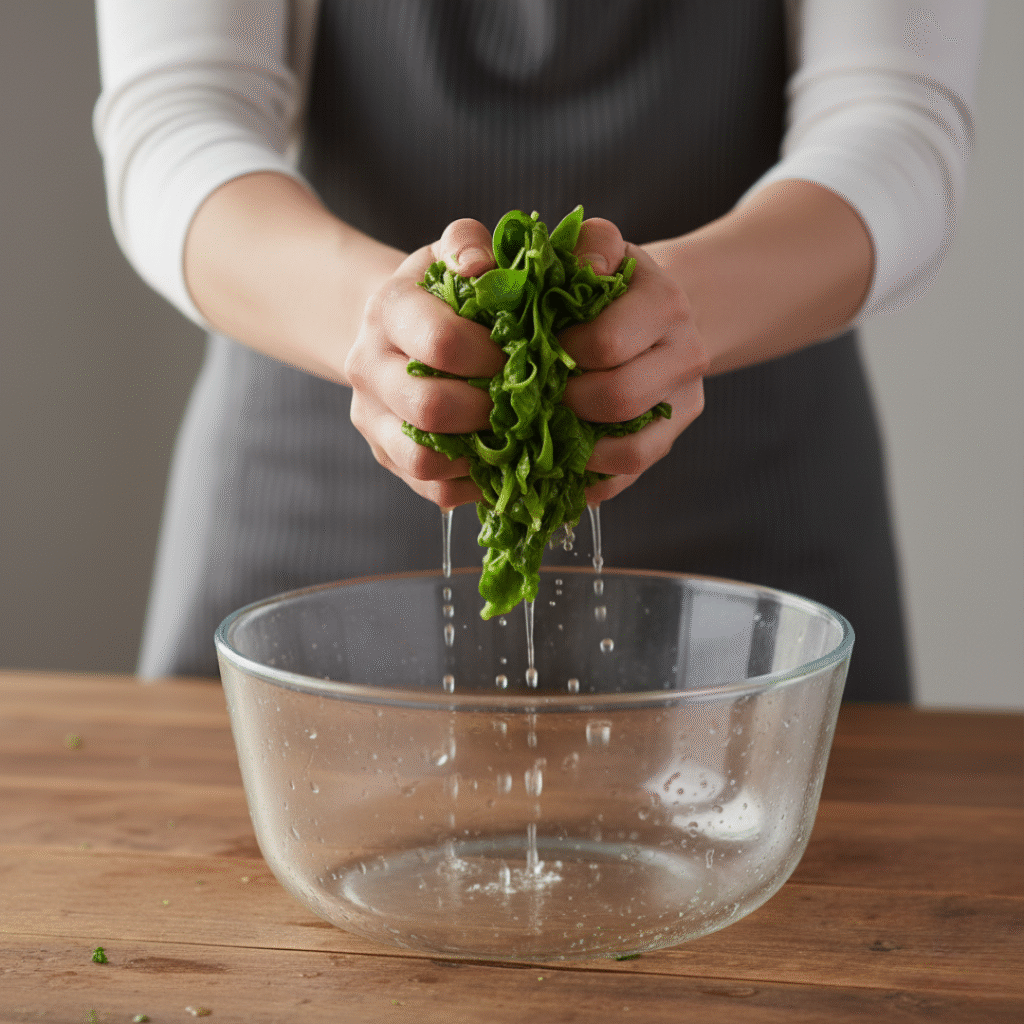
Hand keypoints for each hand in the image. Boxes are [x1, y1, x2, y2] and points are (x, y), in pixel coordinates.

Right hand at [345, 219, 503, 507]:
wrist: (396, 328)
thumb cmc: (443, 291)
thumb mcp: (453, 252)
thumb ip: (468, 244)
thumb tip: (480, 266)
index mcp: (387, 310)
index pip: (440, 342)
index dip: (493, 356)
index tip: (528, 357)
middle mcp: (367, 366)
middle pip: (429, 408)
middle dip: (489, 410)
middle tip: (528, 404)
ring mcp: (372, 419)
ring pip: (423, 460)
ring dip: (480, 454)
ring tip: (517, 436)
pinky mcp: (386, 457)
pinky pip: (433, 489)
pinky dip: (474, 483)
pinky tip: (504, 462)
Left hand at [560, 219, 708, 502]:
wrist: (659, 308)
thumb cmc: (609, 281)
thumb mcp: (599, 249)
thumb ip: (586, 245)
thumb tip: (583, 269)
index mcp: (663, 303)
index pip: (606, 344)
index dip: (561, 353)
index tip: (533, 348)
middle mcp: (686, 354)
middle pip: (619, 400)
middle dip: (565, 403)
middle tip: (532, 396)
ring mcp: (684, 402)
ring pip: (631, 451)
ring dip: (578, 450)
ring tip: (543, 434)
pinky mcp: (672, 438)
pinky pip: (629, 475)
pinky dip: (590, 480)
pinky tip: (558, 468)